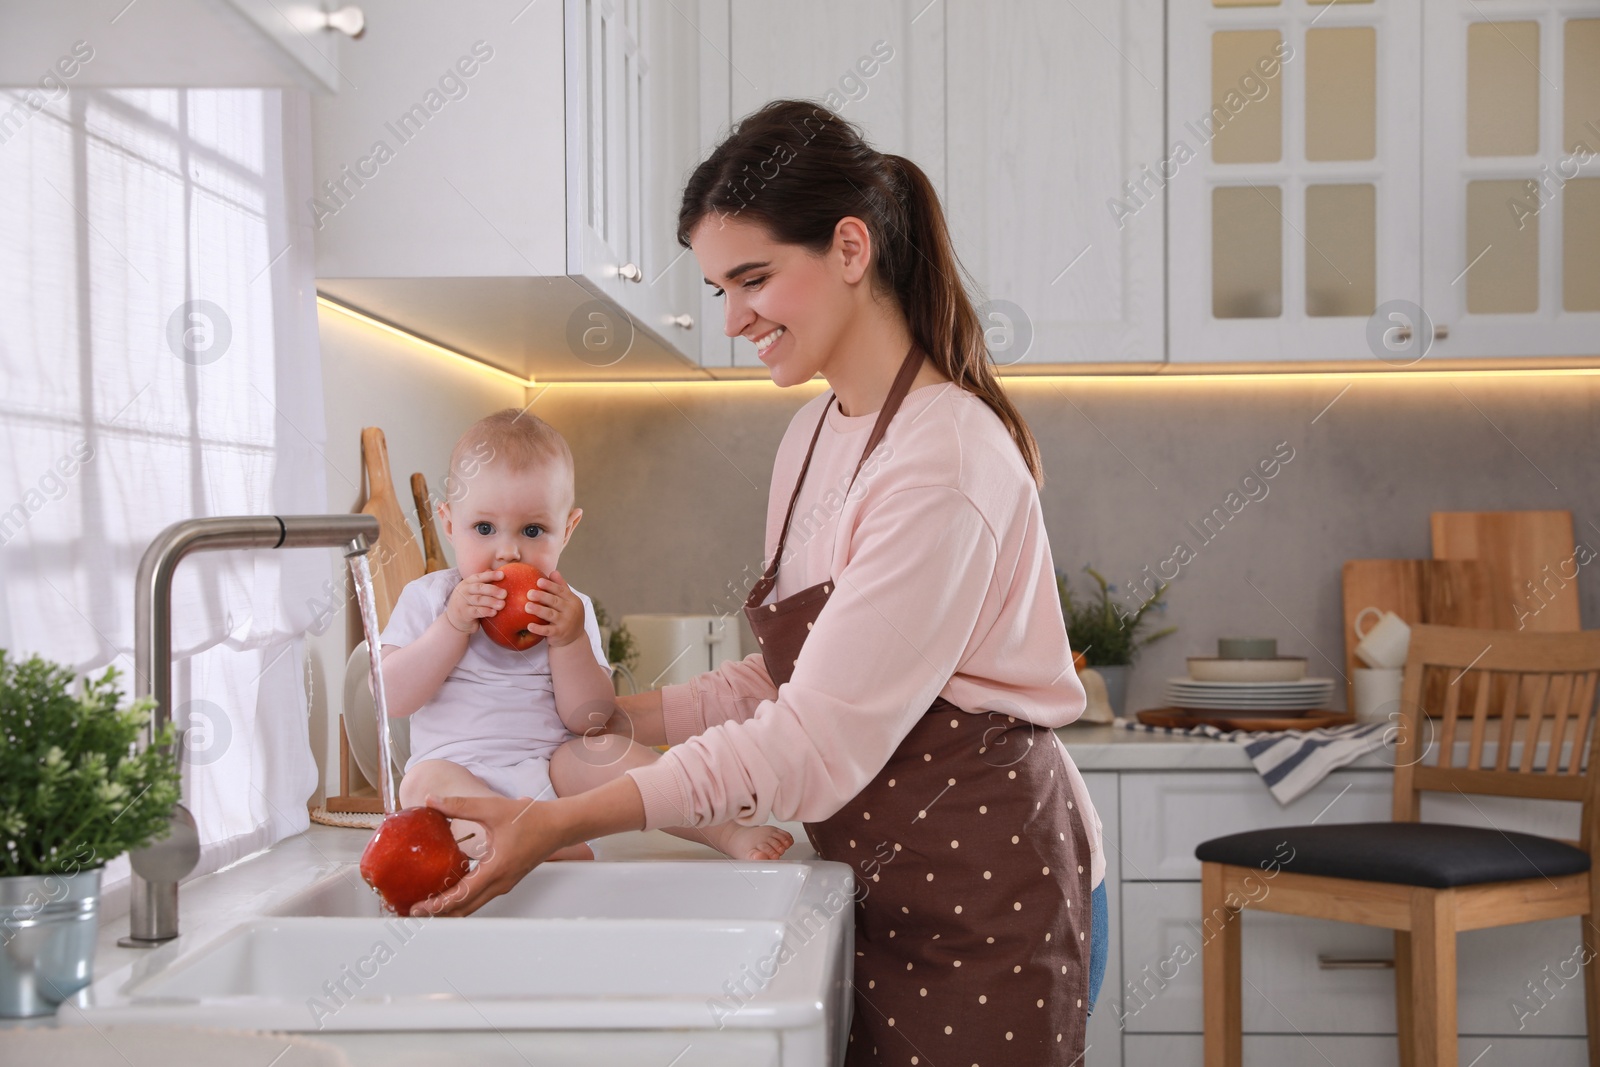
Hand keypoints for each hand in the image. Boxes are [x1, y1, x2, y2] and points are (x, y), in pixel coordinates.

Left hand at [408, 793, 566, 916]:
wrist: (559, 825)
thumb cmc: (533, 819)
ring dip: (450, 907)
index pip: (461, 896)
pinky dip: (463, 898)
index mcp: (495, 870)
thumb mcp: (492, 808)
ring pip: (473, 904)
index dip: (437, 904)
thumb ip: (460, 805)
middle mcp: (500, 882)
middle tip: (415, 910)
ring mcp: (504, 883)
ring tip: (429, 903)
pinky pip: (480, 895)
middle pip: (464, 909)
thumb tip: (433, 801)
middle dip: (439, 913)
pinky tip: (451, 888)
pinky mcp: (506, 879)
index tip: (418, 908)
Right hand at [444, 569, 506, 633]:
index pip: (479, 577)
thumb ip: (484, 583)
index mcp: (468, 582)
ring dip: (491, 602)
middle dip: (493, 590)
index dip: (491, 575)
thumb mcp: (474, 591)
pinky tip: (494, 612)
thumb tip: (501, 573)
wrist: (454, 620)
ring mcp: (463, 602)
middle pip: (479, 588)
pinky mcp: (464, 613)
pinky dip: (486, 611)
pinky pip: (476, 611)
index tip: (502, 575)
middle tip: (504, 593)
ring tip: (502, 605)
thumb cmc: (469, 602)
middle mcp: (464, 590)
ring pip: (478, 600)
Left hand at [523, 570, 585, 647]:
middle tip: (529, 593)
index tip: (538, 581)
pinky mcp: (559, 634)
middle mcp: (570, 611)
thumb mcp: (568, 601)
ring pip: (550, 615)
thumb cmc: (567, 616)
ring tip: (527, 607)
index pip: (561, 591)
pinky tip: (529, 626)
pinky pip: (547, 631)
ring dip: (538, 610)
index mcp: (572, 600)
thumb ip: (561, 587)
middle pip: (555, 601)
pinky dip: (538, 629)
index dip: (550, 585)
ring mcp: (565, 623)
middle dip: (542, 596)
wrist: (574, 638)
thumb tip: (553, 572)